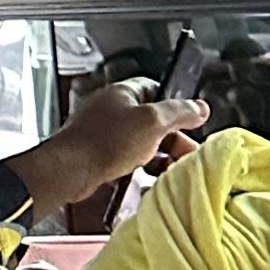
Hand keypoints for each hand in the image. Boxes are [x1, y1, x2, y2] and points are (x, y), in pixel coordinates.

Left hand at [10, 84, 208, 215]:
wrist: (70, 170)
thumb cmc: (104, 141)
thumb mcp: (152, 122)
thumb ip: (178, 113)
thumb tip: (199, 107)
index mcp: (122, 93)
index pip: (156, 89)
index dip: (176, 105)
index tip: (191, 120)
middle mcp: (111, 109)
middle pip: (150, 120)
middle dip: (171, 137)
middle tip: (187, 153)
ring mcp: (102, 132)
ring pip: (139, 142)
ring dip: (158, 155)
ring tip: (172, 169)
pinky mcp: (97, 155)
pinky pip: (125, 159)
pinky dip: (139, 168)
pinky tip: (148, 179)